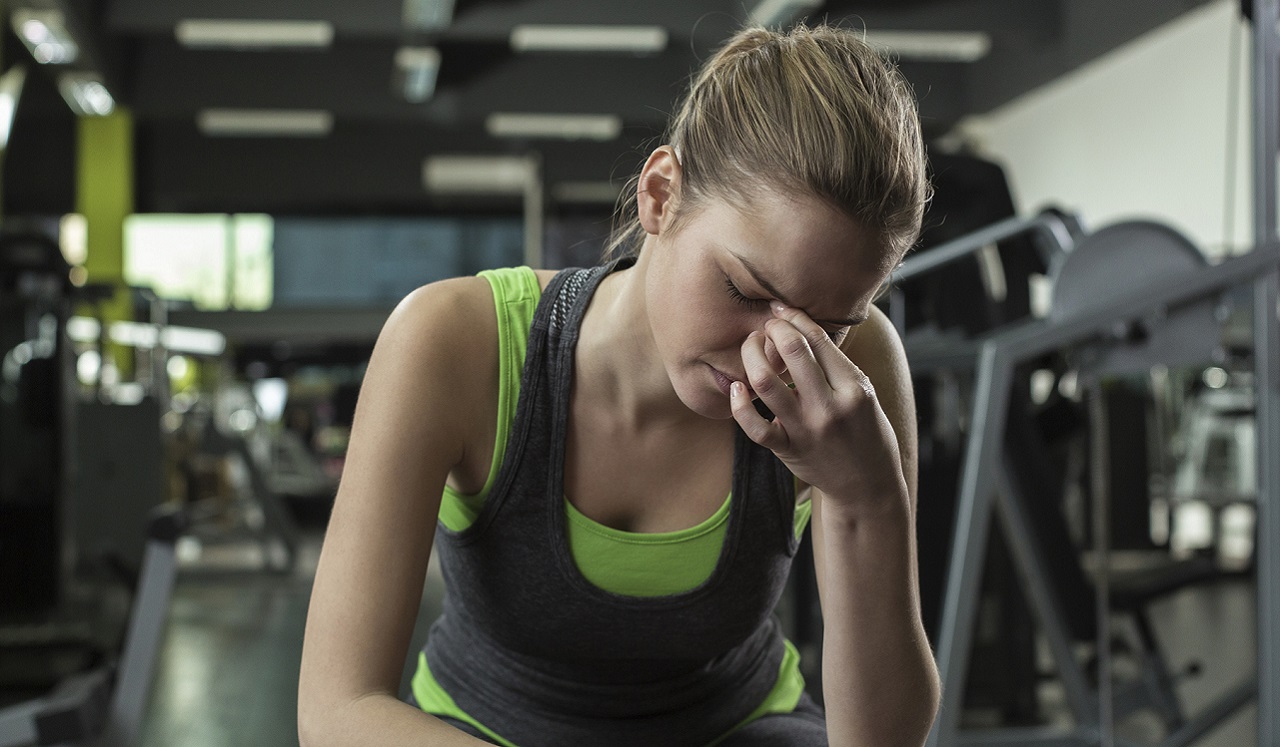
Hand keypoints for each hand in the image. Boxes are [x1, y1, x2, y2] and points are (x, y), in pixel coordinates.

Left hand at [729, 303, 907, 510]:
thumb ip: (836, 365)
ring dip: (752, 356)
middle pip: (793, 352)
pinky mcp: (788, 449)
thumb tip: (803, 326)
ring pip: (766, 383)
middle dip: (773, 329)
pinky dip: (739, 404)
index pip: (818, 340)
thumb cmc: (867, 432)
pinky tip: (736, 388)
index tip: (781, 308)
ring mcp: (806, 429)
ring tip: (751, 347)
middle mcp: (829, 407)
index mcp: (853, 387)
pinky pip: (754, 426)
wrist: (867, 484)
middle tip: (766, 325)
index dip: (795, 317)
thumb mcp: (864, 393)